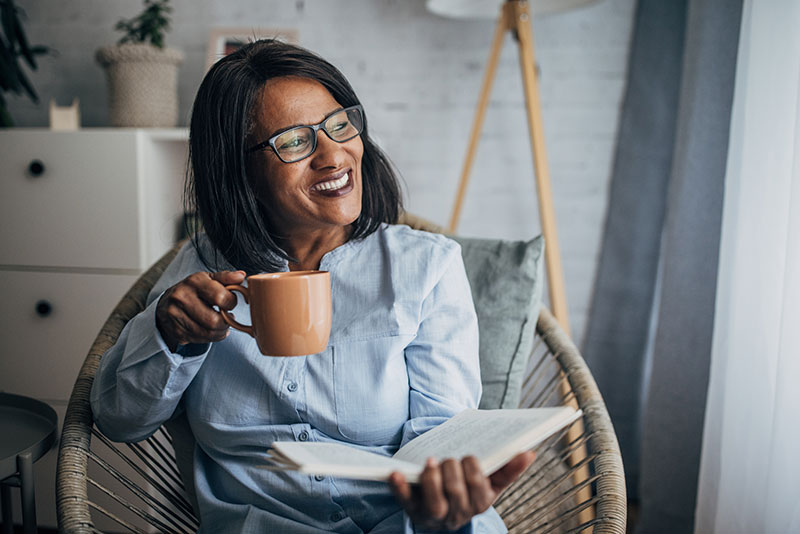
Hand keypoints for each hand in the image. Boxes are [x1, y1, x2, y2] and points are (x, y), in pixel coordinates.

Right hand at [155, 270, 245, 351]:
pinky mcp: (176, 331)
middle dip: (226, 322)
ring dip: (220, 332)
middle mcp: (182, 298)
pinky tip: (210, 329)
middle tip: (227, 317)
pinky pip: (201, 340)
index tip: (230, 302)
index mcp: (194, 282)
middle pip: (214, 321)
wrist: (166, 303)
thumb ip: (226, 277)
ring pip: (208, 333)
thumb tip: (241, 276)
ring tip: (221, 324)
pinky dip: (210, 337)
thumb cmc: (193, 290)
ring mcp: (176, 316)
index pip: (220, 297)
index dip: (231, 302)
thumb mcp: (208, 279)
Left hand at [389, 451, 535, 530]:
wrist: (444, 514)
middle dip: (451, 470)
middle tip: (448, 458)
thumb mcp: (491, 483)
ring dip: (431, 479)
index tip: (468, 456)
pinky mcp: (413, 510)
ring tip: (430, 462)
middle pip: (455, 491)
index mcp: (479, 503)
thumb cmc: (469, 491)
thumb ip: (509, 469)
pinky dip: (400, 488)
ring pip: (433, 502)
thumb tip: (530, 453)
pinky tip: (395, 474)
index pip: (477, 486)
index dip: (471, 469)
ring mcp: (434, 514)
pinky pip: (405, 501)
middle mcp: (457, 513)